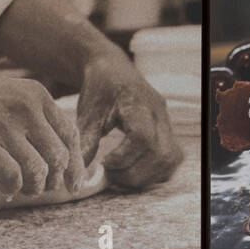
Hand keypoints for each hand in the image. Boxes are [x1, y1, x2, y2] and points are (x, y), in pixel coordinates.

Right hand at [0, 66, 84, 201]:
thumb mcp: (13, 96)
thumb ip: (38, 119)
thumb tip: (62, 157)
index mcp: (37, 96)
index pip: (71, 135)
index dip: (77, 163)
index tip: (76, 181)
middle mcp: (26, 110)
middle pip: (59, 157)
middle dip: (57, 180)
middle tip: (48, 189)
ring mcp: (6, 128)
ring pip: (39, 171)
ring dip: (35, 187)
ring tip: (24, 189)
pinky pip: (13, 177)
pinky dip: (13, 188)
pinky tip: (6, 188)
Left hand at [78, 56, 182, 191]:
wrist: (114, 70)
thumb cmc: (100, 91)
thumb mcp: (88, 114)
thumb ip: (85, 144)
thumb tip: (78, 177)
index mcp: (139, 103)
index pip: (143, 137)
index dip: (125, 158)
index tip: (105, 163)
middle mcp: (160, 114)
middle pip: (160, 155)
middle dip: (134, 174)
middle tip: (111, 175)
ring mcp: (168, 126)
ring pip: (168, 162)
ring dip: (144, 177)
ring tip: (120, 175)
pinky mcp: (170, 136)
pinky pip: (170, 162)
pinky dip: (153, 173)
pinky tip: (133, 170)